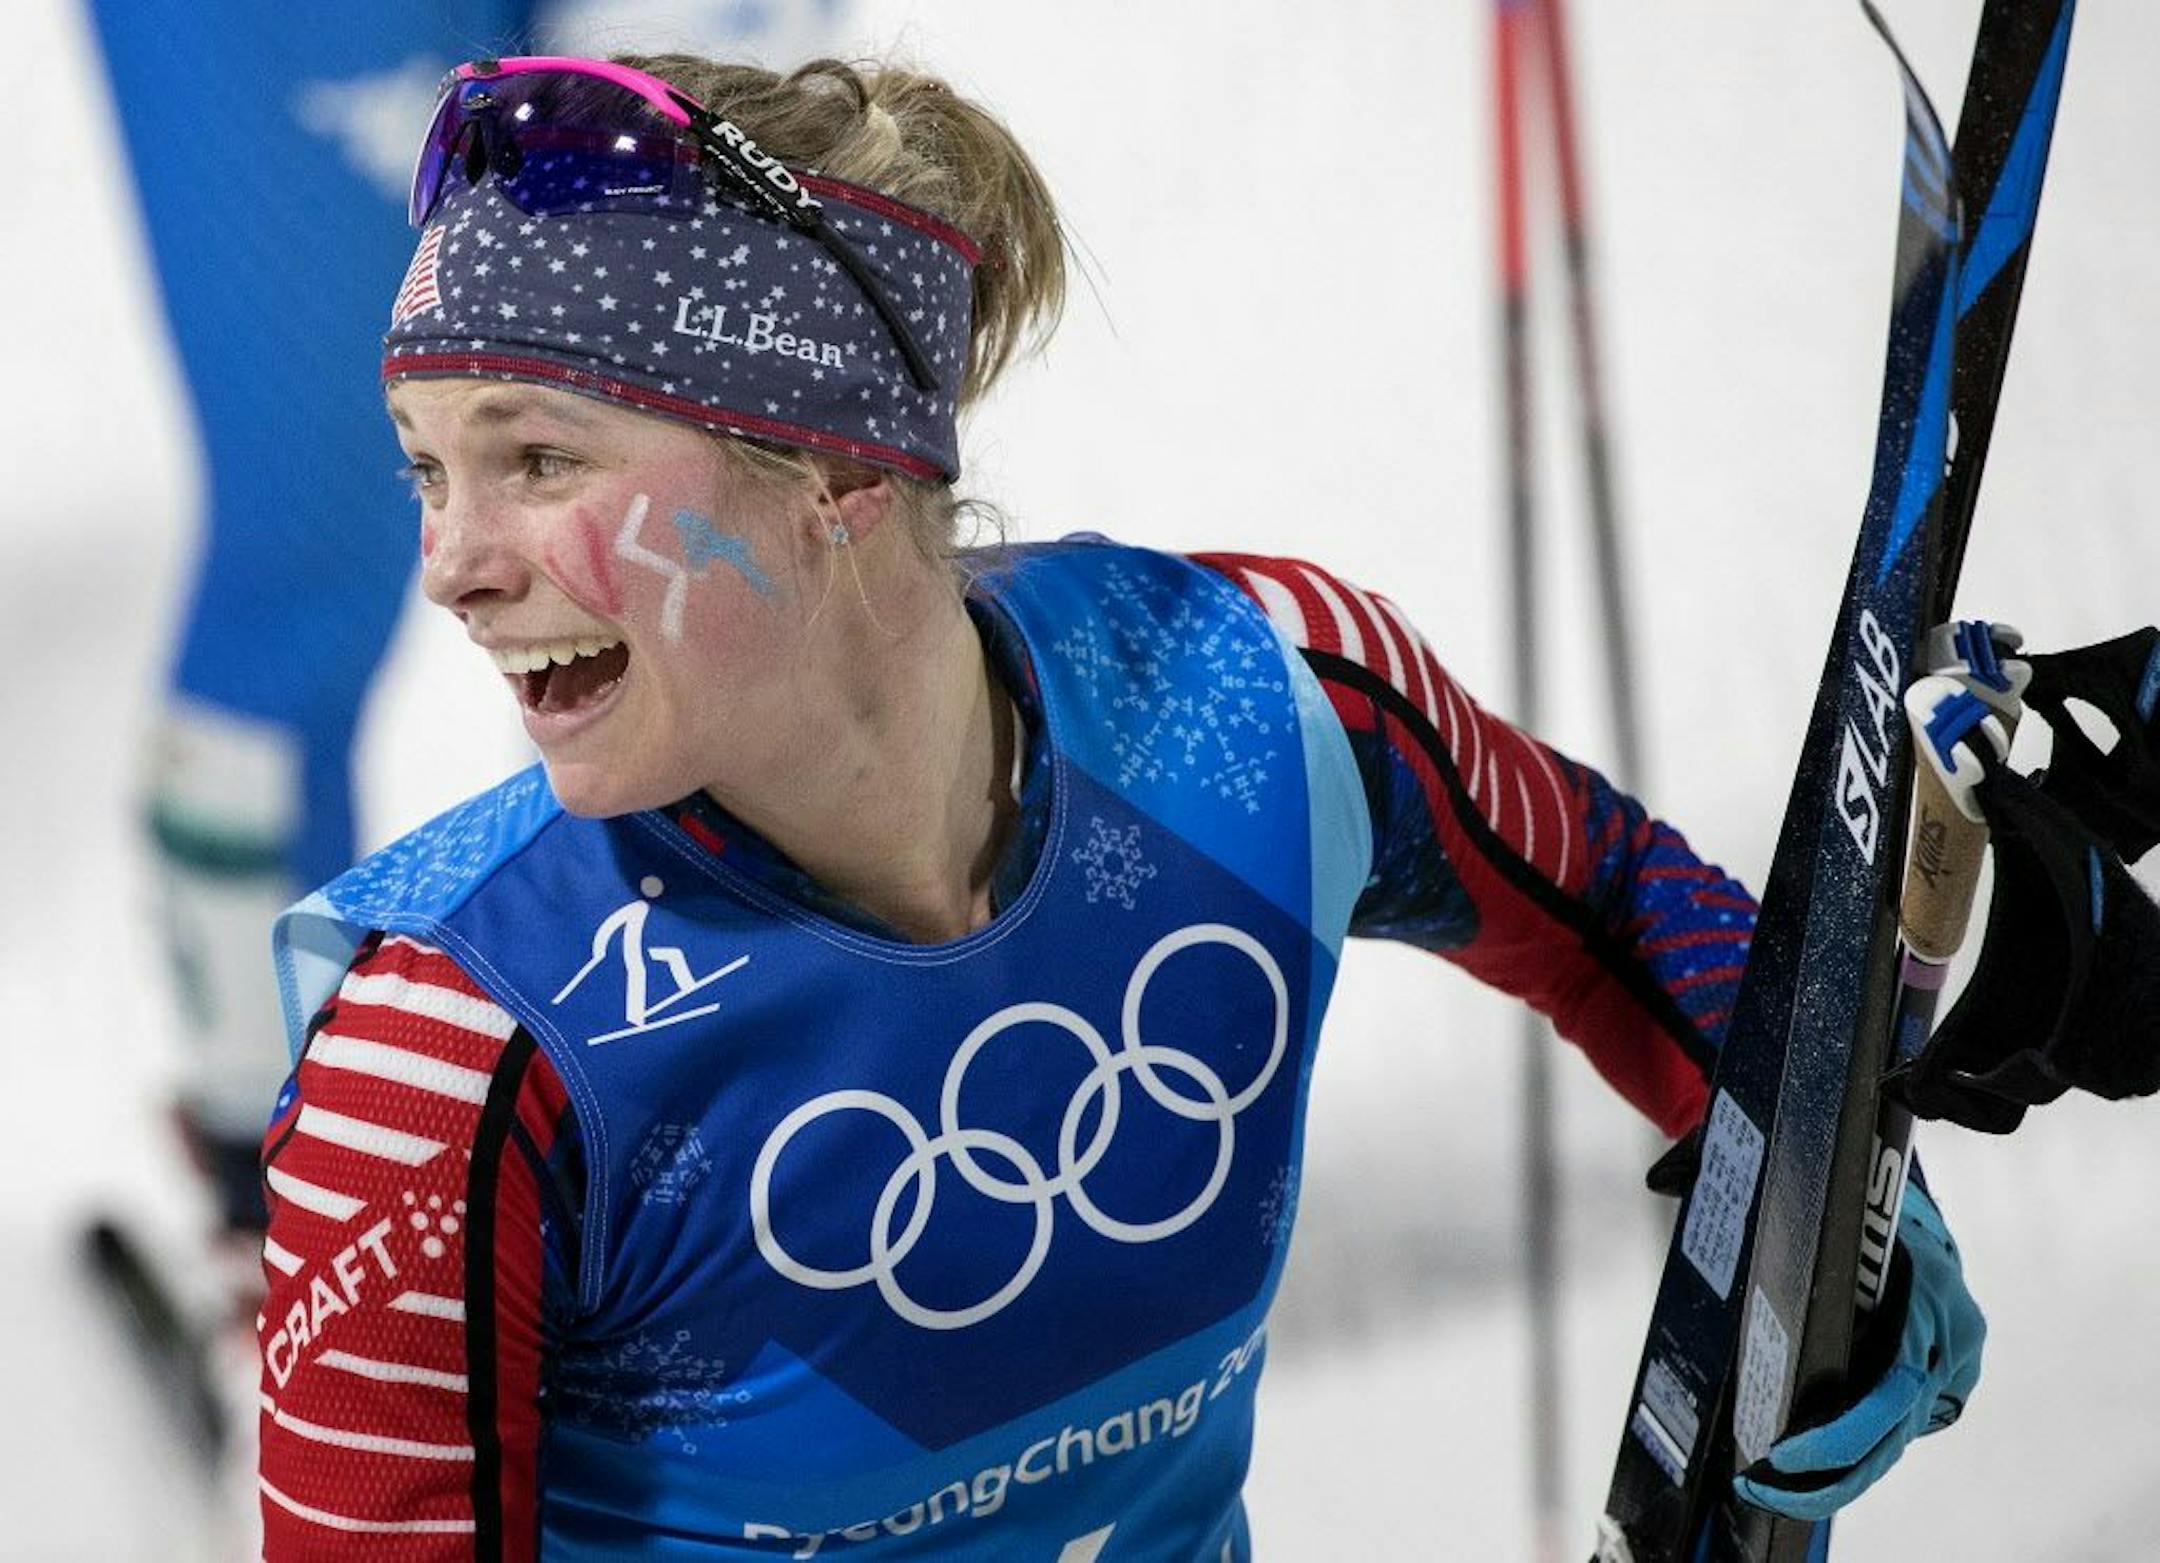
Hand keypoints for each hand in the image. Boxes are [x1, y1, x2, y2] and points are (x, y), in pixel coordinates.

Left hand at [1730, 1183, 1983, 1521]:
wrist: (1901, 1179)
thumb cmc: (1852, 1190)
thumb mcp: (1827, 1208)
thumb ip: (1782, 1238)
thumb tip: (1683, 1212)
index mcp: (1928, 1303)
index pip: (1888, 1395)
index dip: (1835, 1436)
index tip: (1782, 1454)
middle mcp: (1950, 1340)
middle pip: (1893, 1434)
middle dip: (1827, 1476)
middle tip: (1760, 1486)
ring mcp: (1954, 1360)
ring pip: (1898, 1437)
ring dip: (1838, 1473)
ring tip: (1775, 1489)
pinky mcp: (1946, 1373)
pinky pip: (1901, 1421)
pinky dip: (1859, 1449)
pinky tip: (1811, 1470)